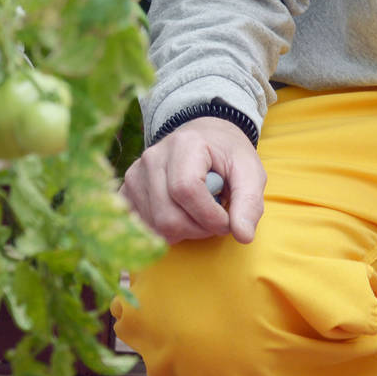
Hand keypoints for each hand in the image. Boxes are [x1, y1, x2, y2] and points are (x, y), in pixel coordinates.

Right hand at [121, 116, 266, 243]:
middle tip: (217, 220)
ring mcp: (135, 175)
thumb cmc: (228, 155)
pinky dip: (167, 232)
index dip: (210, 217)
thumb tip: (244, 236)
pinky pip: (142, 227)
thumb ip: (249, 202)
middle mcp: (152, 157)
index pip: (187, 191)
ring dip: (185, 232)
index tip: (229, 220)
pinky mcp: (126, 191)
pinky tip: (182, 216)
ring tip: (200, 213)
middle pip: (168, 216)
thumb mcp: (250, 172)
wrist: (204, 139)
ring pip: (155, 227)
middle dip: (200, 229)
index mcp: (184, 145)